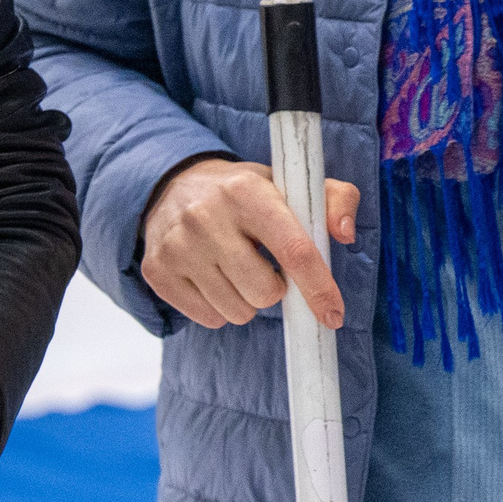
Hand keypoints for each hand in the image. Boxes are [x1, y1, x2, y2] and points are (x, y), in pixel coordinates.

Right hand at [140, 158, 358, 331]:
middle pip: (265, 292)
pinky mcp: (157, 271)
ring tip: (240, 269)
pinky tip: (216, 278)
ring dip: (249, 300)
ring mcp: (177, 246)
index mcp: (248, 192)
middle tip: (267, 266)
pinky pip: (208, 318)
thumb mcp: (291, 183)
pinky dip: (222, 308)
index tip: (334, 314)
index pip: (293, 250)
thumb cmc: (247, 193)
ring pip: (237, 311)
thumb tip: (345, 233)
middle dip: (277, 289)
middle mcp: (206, 217)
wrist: (175, 187)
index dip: (319, 287)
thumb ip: (334, 199)